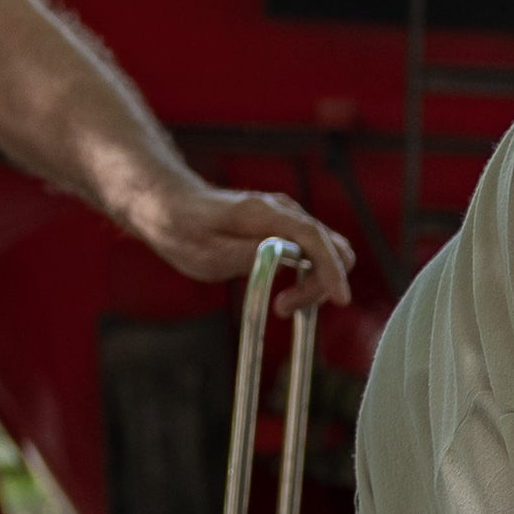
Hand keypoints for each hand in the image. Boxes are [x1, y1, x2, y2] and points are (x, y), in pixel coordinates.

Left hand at [146, 184, 354, 308]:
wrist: (171, 206)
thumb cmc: (184, 229)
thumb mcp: (208, 253)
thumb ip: (250, 254)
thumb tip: (288, 259)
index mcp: (264, 213)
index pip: (313, 238)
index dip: (331, 269)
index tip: (342, 299)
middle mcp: (284, 211)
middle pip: (331, 246)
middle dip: (322, 282)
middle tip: (285, 308)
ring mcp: (287, 218)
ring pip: (326, 252)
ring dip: (315, 283)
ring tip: (282, 305)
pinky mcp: (285, 230)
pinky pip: (314, 253)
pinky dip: (310, 277)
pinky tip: (286, 294)